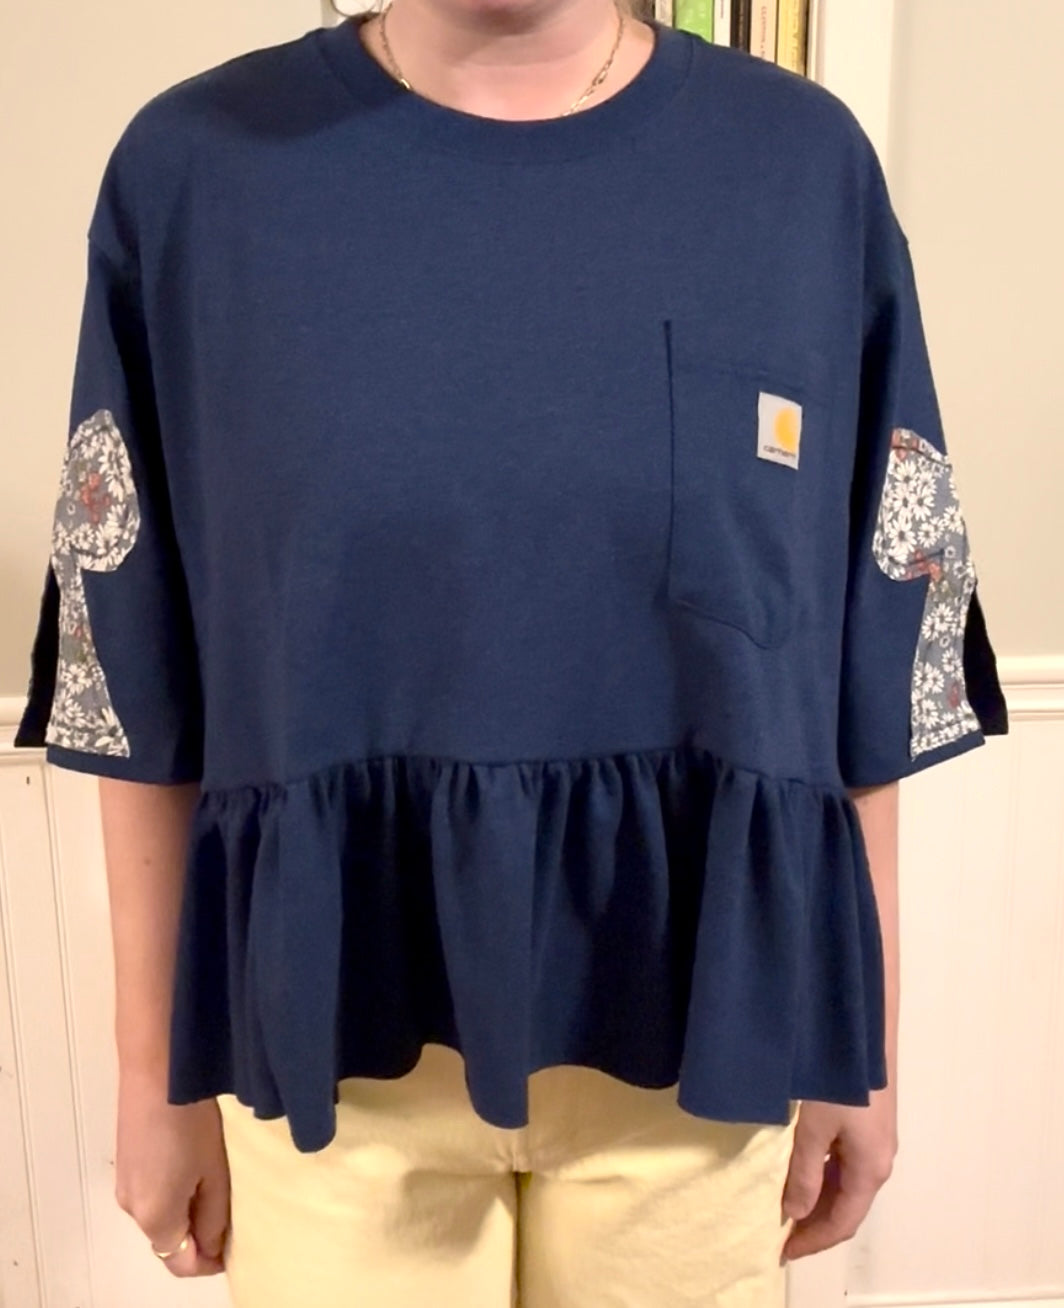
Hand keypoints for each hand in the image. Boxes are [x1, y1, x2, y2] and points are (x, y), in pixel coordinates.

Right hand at [114, 1068, 230, 1277]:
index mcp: (155, 1218)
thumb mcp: (214, 1173)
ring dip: (184, 1212)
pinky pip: (149, 1195)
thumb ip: (213, 1217)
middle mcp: (132, 1210)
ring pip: (158, 1216)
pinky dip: (170, 1193)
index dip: (209, 1262)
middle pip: (167, 1240)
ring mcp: (124, 1185)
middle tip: (230, 1211)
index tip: (234, 1246)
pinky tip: (189, 1164)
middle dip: (198, 1235)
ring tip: (213, 1182)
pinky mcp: (124, 1164)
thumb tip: (212, 1247)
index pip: (181, 1264)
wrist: (157, 1072)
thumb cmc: (192, 1122)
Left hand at [779, 1086, 897, 1262]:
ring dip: (818, 1198)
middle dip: (814, 1223)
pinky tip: (802, 1169)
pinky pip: (846, 1161)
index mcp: (870, 1169)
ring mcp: (877, 1140)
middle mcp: (879, 1160)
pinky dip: (824, 1175)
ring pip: (846, 1183)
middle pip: (847, 1206)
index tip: (781, 1252)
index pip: (842, 1223)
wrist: (863, 1028)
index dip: (812, 1241)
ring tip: (784, 1204)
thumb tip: (794, 1214)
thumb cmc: (838, 1080)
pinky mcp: (869, 1121)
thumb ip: (803, 1173)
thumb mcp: (813, 1129)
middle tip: (778, 1232)